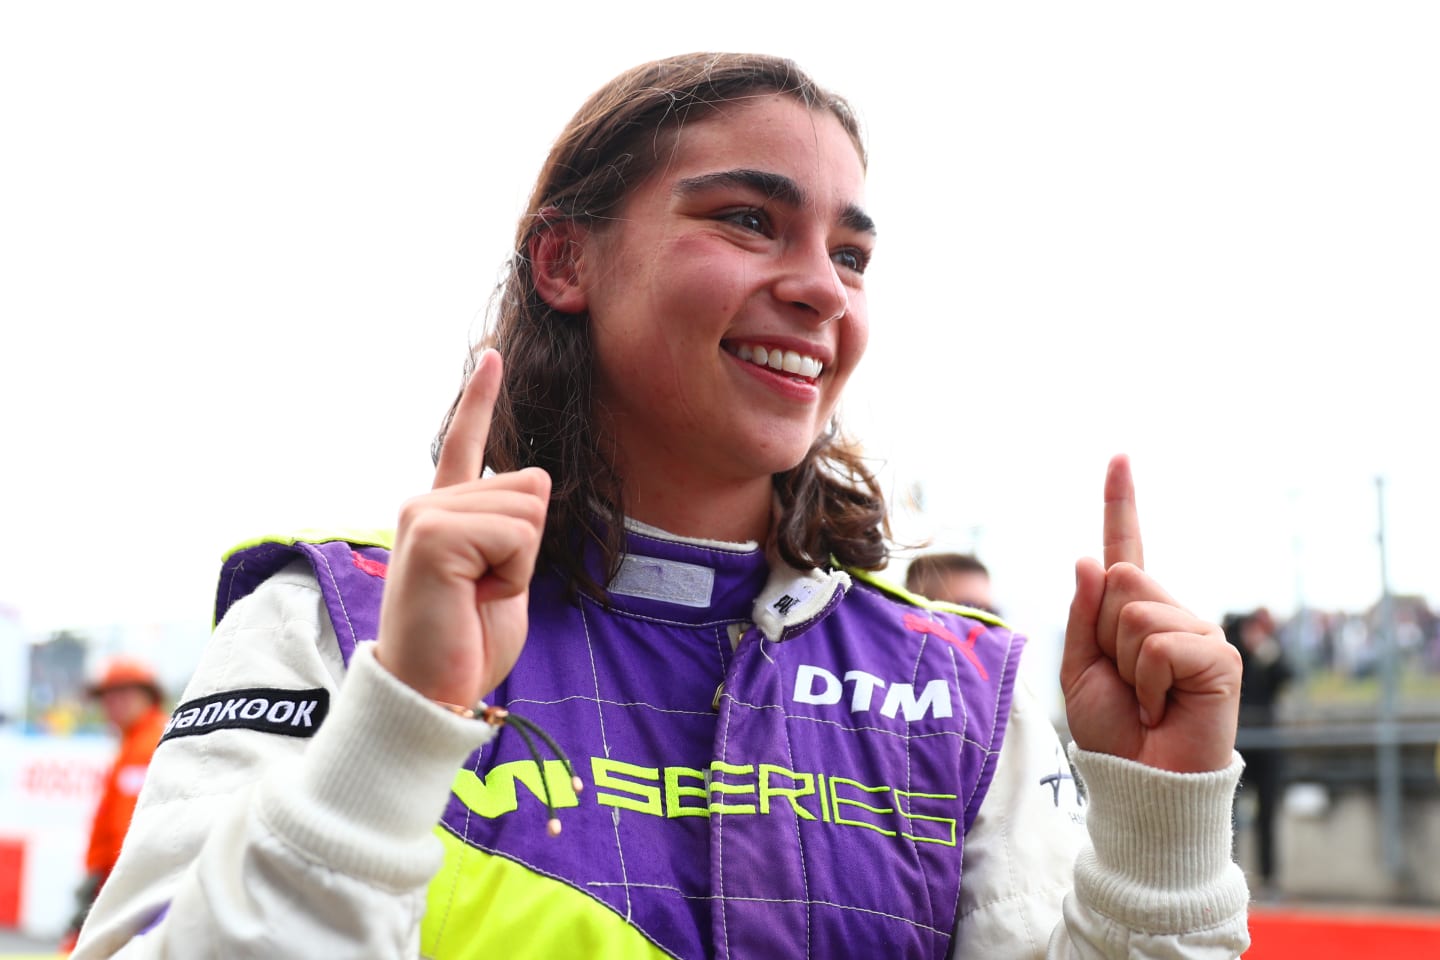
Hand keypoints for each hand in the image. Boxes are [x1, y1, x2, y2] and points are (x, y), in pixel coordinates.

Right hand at [374, 349, 549, 705]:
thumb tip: (532, 479)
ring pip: (529, 508)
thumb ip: (513, 531)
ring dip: (520, 564)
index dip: (480, 400)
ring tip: (477, 597)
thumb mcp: (503, 578)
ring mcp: (425, 515)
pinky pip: (517, 535)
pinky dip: (513, 575)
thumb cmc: (466, 645)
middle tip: (485, 592)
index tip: (490, 357)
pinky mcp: (433, 535)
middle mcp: (427, 505)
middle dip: (528, 547)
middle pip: (531, 486)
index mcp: (442, 514)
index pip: (465, 445)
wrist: (431, 695)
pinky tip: (474, 599)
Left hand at [1060, 454, 1240, 772]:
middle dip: (1103, 633)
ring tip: (1146, 696)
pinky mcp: (1219, 658)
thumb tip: (1093, 557)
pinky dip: (1150, 680)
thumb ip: (1083, 615)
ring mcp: (1199, 632)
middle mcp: (1171, 612)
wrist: (1140, 779)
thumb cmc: (1112, 729)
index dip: (1121, 503)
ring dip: (1126, 662)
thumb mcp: (1079, 668)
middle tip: (1124, 680)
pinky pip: (1160, 644)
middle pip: (1120, 580)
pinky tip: (1165, 705)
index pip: (1125, 547)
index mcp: (1133, 610)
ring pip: (1135, 612)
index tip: (1118, 458)